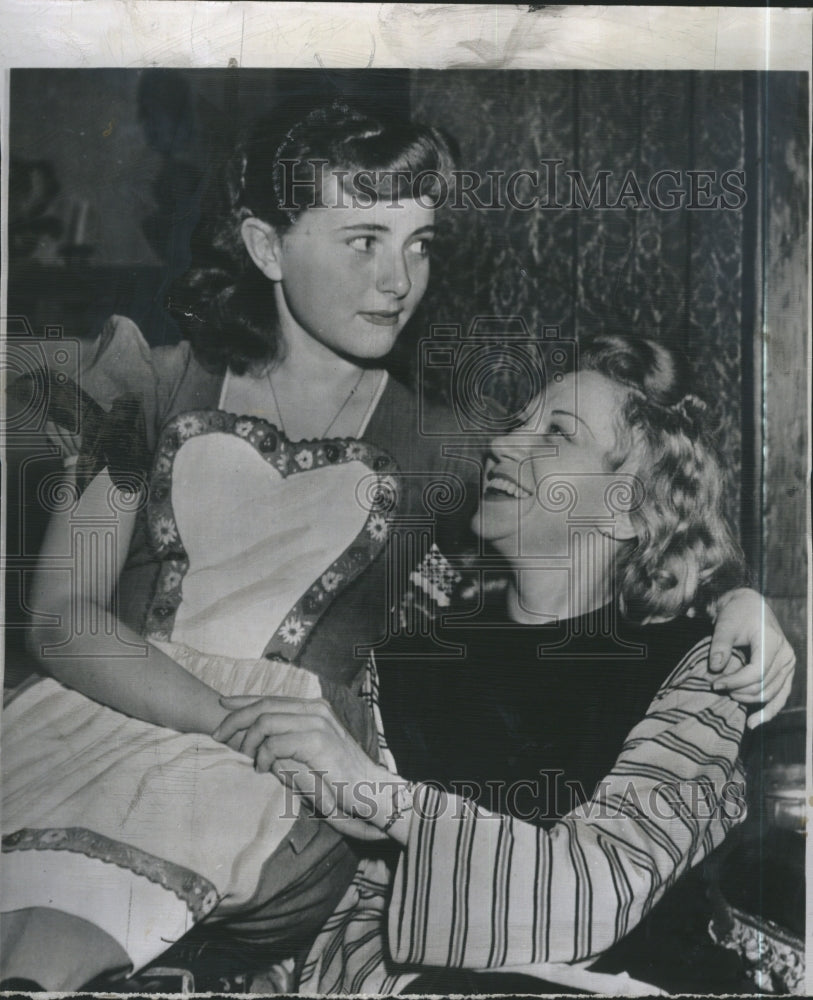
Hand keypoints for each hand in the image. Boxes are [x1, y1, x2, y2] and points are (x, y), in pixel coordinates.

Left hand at [212, 695, 396, 835]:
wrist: (368, 789)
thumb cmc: (338, 776)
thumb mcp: (310, 752)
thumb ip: (289, 740)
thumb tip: (259, 740)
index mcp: (314, 708)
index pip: (272, 698)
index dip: (244, 700)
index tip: (223, 705)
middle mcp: (315, 709)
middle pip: (264, 705)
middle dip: (235, 718)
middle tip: (218, 735)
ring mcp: (317, 723)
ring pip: (266, 722)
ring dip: (249, 741)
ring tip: (248, 759)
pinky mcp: (317, 741)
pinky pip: (275, 744)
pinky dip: (263, 756)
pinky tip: (263, 768)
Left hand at [708, 589, 795, 727]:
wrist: (751, 607)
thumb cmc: (737, 614)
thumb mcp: (724, 625)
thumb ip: (720, 646)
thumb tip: (715, 668)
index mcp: (772, 642)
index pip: (756, 672)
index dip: (735, 682)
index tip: (714, 684)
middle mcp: (786, 655)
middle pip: (764, 685)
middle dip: (739, 691)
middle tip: (717, 688)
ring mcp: (789, 665)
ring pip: (772, 693)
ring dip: (750, 700)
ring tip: (729, 699)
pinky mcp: (787, 672)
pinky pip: (781, 696)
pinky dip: (769, 710)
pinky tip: (753, 722)